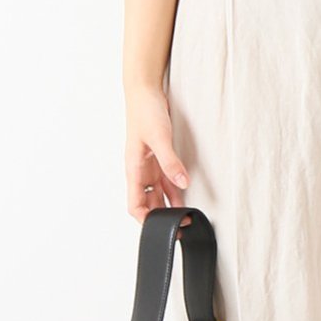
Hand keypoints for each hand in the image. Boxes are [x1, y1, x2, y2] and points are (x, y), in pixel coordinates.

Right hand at [125, 83, 189, 222]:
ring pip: (159, 194)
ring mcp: (150, 166)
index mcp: (134, 170)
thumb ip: (170, 162)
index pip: (135, 205)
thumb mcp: (159, 138)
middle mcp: (140, 172)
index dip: (146, 220)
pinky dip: (176, 190)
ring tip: (186, 216)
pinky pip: (167, 180)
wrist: (146, 91)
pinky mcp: (159, 158)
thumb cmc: (145, 112)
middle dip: (162, 217)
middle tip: (182, 226)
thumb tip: (182, 184)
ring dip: (170, 205)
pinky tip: (186, 197)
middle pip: (148, 204)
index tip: (164, 229)